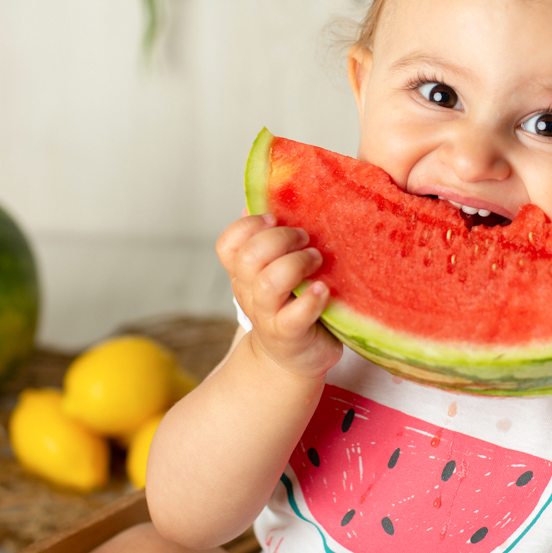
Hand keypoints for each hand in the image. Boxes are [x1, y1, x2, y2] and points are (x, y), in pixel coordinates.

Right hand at [215, 213, 342, 379]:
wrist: (295, 357)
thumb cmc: (292, 302)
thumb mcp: (278, 269)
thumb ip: (273, 238)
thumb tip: (270, 195)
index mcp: (244, 272)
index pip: (228, 243)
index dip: (249, 226)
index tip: (276, 219)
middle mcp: (250, 291)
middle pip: (250, 257)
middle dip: (281, 239)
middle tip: (306, 239)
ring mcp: (267, 315)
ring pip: (269, 282)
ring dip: (297, 264)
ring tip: (317, 262)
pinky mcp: (289, 336)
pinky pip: (293, 316)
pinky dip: (310, 299)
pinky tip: (323, 290)